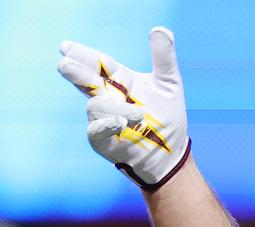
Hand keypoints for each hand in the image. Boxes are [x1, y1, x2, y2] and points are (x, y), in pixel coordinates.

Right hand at [57, 27, 189, 189]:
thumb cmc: (168, 117)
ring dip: (116, 107)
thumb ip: (163, 58)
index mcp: (120, 80)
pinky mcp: (102, 139)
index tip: (66, 47)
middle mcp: (107, 96)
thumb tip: (161, 30)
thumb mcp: (169, 84)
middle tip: (65, 64)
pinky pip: (96, 130)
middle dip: (75, 72)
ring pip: (96, 105)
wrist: (171, 152)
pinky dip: (106, 124)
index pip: (98, 63)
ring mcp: (103, 117)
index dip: (82, 54)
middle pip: (85, 80)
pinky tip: (120, 123)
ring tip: (139, 114)